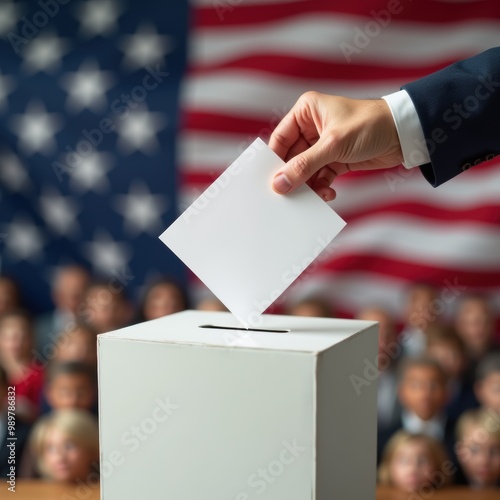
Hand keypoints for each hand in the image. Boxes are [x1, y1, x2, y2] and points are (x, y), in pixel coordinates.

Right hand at [269, 92, 403, 200]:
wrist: (405, 133)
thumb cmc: (370, 124)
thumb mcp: (333, 145)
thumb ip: (304, 165)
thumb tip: (280, 182)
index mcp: (306, 112)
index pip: (280, 139)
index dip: (275, 160)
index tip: (271, 180)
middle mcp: (312, 127)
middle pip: (292, 158)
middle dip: (293, 176)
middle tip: (289, 194)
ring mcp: (323, 145)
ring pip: (306, 170)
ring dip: (308, 185)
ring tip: (314, 196)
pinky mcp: (335, 160)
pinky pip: (320, 177)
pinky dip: (321, 187)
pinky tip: (328, 194)